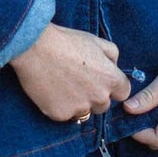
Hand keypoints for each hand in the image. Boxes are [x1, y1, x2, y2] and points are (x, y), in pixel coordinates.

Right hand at [11, 22, 132, 123]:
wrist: (34, 48)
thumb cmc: (66, 41)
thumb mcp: (95, 40)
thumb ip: (112, 55)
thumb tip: (114, 65)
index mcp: (111, 79)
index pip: (123, 93)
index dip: (112, 87)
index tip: (100, 81)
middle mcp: (99, 97)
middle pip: (104, 105)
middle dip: (94, 96)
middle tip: (78, 82)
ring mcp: (80, 108)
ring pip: (85, 112)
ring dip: (78, 103)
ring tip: (63, 85)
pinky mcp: (61, 115)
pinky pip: (65, 115)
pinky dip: (60, 106)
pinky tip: (51, 91)